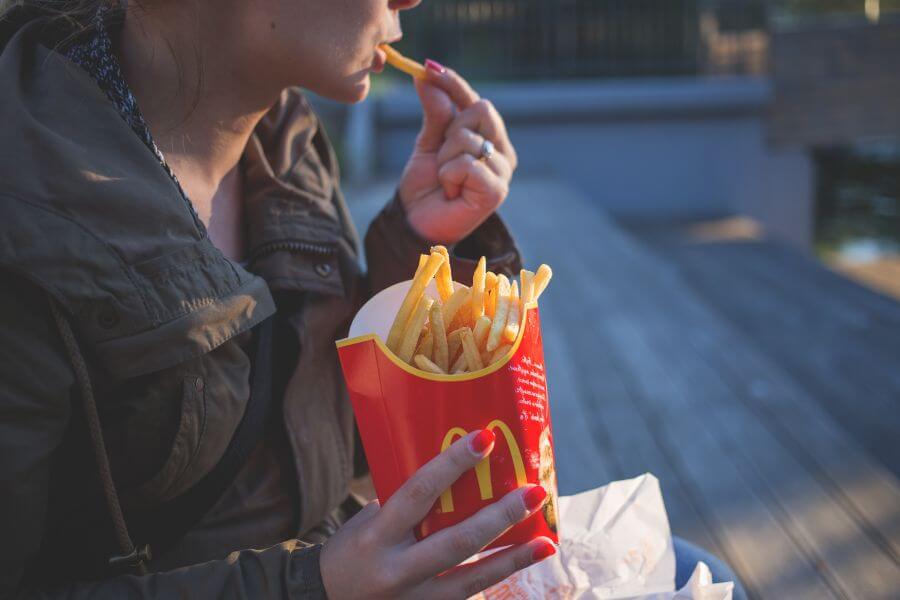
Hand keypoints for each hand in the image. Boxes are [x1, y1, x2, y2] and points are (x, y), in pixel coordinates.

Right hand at [320, 430, 554, 598]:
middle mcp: (397, 569)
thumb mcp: (369, 521)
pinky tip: (522, 561)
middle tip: (533, 492)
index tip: (486, 439)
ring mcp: (414, 599)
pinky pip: (468, 595)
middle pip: (458, 541)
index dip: (453, 465)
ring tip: (546, 542)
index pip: (419, 492)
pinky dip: (496, 577)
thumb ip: (407, 502)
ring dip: (514, 558)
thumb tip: (456, 473)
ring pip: (473, 579)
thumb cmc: (351, 550)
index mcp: (377, 535)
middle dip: (501, 516)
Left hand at [398, 62, 517, 244]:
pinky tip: (451, 192)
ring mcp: (503, 172)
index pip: (477, 100)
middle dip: (450, 130)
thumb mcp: (428, 143)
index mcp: (490, 138)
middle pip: (481, 109)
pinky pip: (467, 163)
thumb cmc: (426, 187)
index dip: (454, 83)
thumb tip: (427, 76)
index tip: (428, 67)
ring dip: (445, 159)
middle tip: (442, 157)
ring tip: (446, 181)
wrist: (416, 224)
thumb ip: (435, 112)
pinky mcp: (496, 191)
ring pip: (469, 138)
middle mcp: (502, 153)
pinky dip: (449, 176)